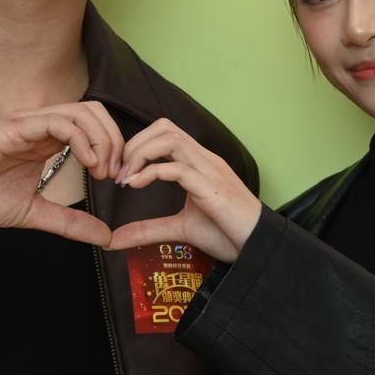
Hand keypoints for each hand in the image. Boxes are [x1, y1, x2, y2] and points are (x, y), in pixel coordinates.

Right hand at [0, 101, 123, 245]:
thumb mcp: (36, 214)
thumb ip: (70, 222)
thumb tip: (107, 237)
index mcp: (48, 141)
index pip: (94, 127)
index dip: (114, 148)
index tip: (118, 179)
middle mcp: (42, 126)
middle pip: (95, 112)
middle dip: (115, 140)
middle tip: (115, 173)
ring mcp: (29, 123)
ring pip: (81, 112)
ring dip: (102, 139)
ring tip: (102, 170)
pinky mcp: (16, 127)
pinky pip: (58, 121)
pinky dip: (82, 139)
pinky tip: (87, 163)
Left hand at [109, 119, 260, 262]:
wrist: (259, 247)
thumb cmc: (228, 234)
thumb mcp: (181, 229)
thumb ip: (149, 229)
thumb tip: (115, 239)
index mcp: (199, 163)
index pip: (165, 132)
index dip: (138, 145)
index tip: (122, 172)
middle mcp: (204, 159)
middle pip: (164, 126)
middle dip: (134, 143)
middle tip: (120, 171)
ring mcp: (209, 171)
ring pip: (170, 138)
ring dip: (140, 153)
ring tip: (127, 177)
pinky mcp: (211, 189)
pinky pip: (178, 169)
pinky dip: (151, 172)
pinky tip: (137, 185)